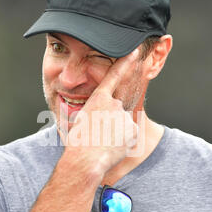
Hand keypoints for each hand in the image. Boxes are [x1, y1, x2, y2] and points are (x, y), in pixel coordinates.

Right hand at [65, 49, 139, 172]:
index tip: (134, 51)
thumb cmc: (77, 143)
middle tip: (101, 134)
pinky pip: (129, 134)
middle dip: (112, 120)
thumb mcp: (78, 121)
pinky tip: (113, 147)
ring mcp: (124, 116)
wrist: (85, 160)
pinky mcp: (132, 129)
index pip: (114, 76)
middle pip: (117, 109)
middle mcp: (114, 104)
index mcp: (98, 99)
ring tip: (104, 143)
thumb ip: (92, 113)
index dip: (125, 62)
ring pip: (123, 123)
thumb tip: (99, 116)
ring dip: (116, 132)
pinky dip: (123, 141)